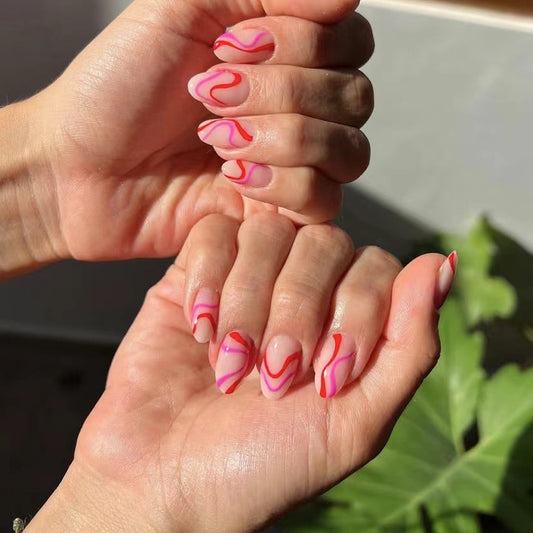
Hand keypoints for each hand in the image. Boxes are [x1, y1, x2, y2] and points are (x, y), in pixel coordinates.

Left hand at [25, 0, 372, 262]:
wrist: (77, 168)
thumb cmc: (115, 88)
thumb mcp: (181, 7)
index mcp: (281, 55)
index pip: (352, 40)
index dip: (302, 43)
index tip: (230, 46)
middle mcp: (295, 109)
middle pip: (355, 97)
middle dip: (279, 93)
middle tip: (211, 95)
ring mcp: (290, 164)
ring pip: (349, 152)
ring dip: (281, 139)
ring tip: (216, 140)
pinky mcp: (279, 213)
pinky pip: (323, 201)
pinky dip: (280, 184)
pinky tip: (233, 176)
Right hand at [25, 214, 456, 531]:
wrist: (168, 480)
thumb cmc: (264, 465)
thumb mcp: (356, 423)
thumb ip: (408, 346)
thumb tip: (441, 265)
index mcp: (346, 322)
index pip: (375, 267)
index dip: (355, 311)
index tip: (326, 378)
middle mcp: (303, 292)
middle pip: (322, 243)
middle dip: (297, 310)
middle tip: (273, 374)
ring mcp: (248, 276)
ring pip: (268, 232)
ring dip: (248, 304)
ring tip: (229, 366)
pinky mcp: (196, 272)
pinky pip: (213, 232)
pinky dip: (209, 279)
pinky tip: (199, 329)